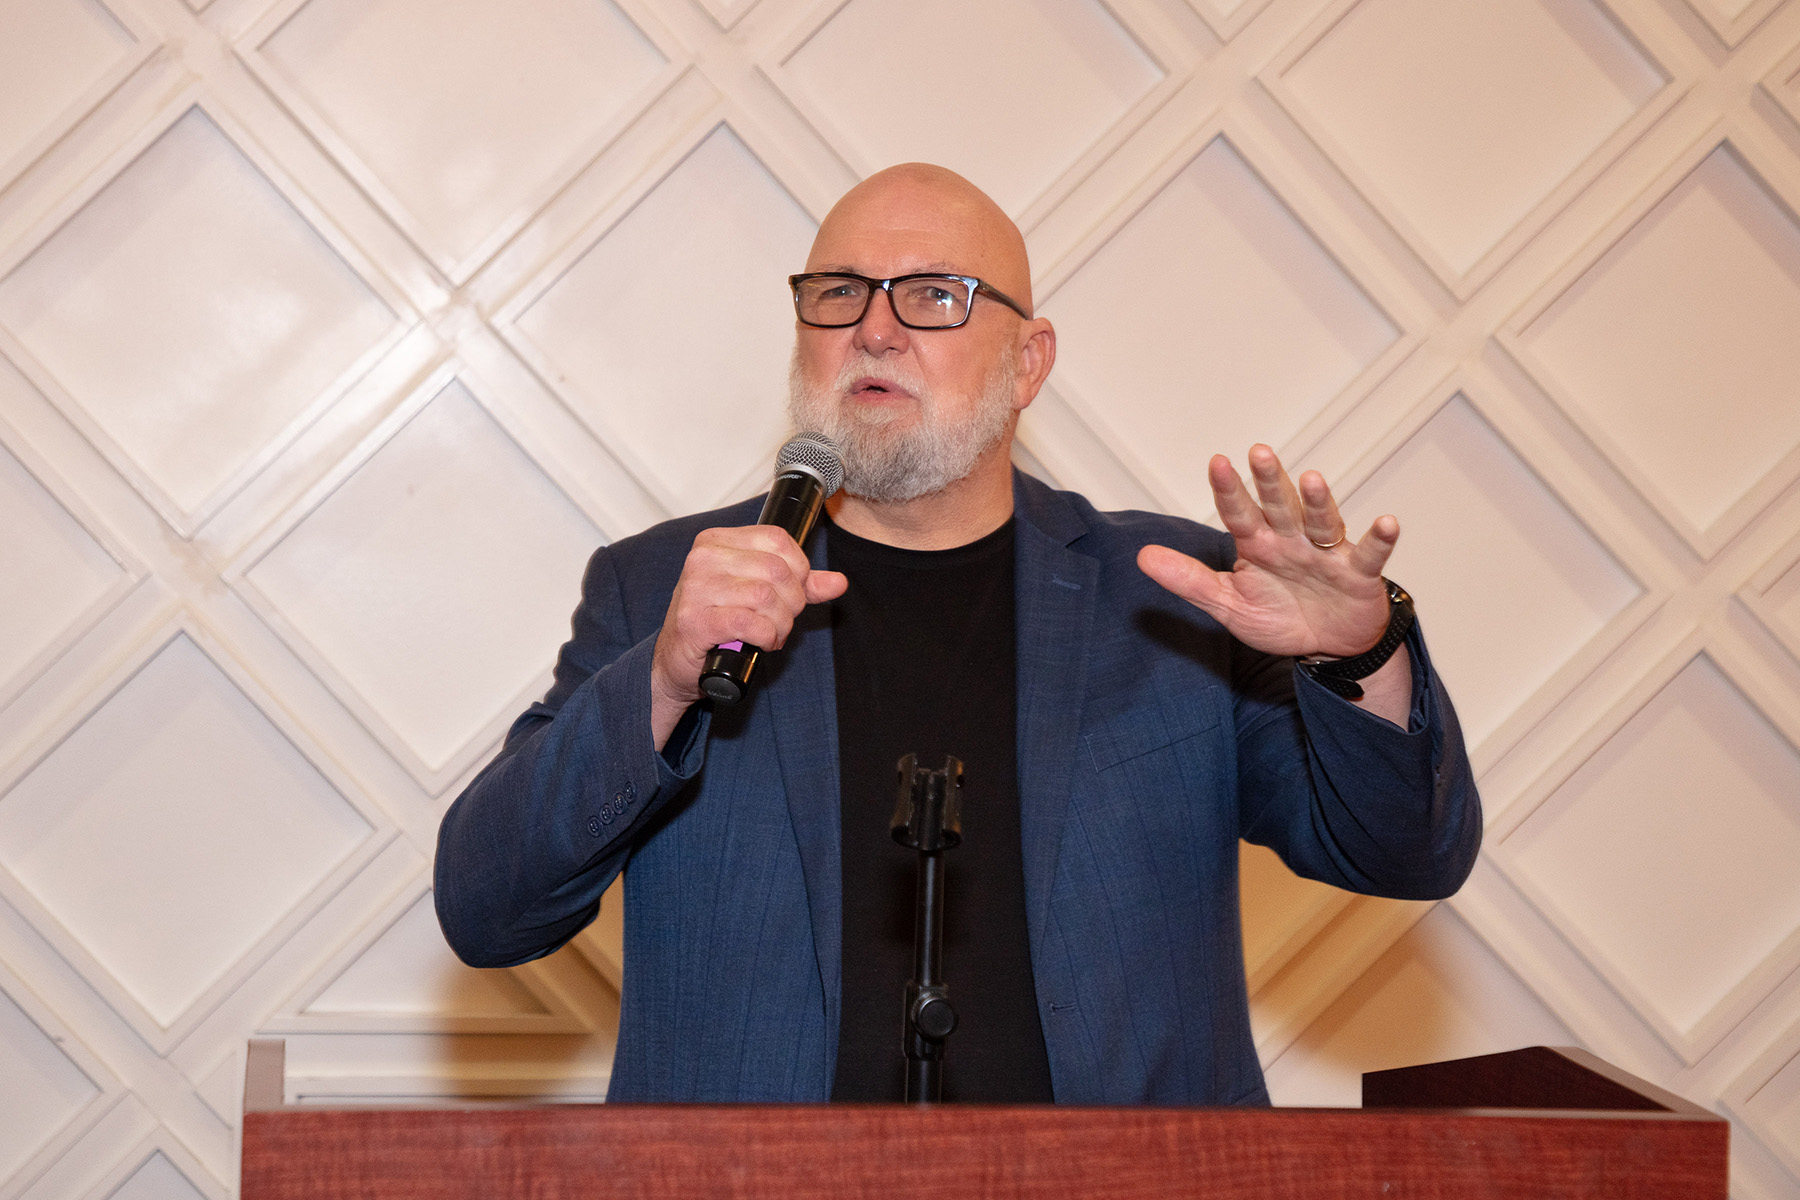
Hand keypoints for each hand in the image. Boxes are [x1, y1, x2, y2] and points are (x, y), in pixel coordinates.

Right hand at [650, 526, 846, 746]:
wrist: (677, 660)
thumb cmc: (715, 621)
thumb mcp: (756, 593)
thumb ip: (798, 585)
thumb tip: (838, 582)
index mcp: (716, 541)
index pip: (778, 539)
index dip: (799, 569)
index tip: (793, 591)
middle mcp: (703, 559)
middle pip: (777, 570)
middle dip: (792, 602)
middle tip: (783, 620)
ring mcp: (696, 589)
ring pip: (766, 597)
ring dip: (780, 624)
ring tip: (771, 633)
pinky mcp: (695, 621)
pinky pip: (750, 623)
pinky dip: (766, 636)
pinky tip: (761, 642)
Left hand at [1137, 445, 1394, 658]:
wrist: (1328, 647)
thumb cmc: (1281, 617)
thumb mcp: (1229, 605)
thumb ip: (1189, 581)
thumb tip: (1143, 557)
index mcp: (1258, 545)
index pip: (1239, 514)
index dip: (1229, 490)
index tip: (1217, 462)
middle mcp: (1291, 541)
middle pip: (1280, 507)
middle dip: (1270, 482)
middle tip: (1259, 452)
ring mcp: (1326, 554)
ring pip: (1321, 522)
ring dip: (1319, 502)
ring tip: (1312, 479)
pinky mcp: (1358, 574)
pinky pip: (1370, 554)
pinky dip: (1379, 539)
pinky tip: (1386, 522)